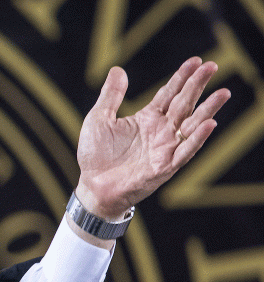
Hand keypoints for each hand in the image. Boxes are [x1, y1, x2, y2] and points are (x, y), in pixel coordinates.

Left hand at [75, 57, 229, 220]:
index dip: (182, 77)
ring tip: (223, 93)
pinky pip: (185, 151)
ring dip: (208, 109)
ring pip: (192, 125)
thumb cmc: (95, 155)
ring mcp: (165, 148)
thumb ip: (111, 96)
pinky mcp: (165, 166)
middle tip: (212, 66)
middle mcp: (161, 131)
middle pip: (184, 103)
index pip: (169, 93)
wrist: (93, 186)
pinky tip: (208, 124)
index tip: (196, 60)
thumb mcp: (98, 120)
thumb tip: (117, 69)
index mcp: (147, 118)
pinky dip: (197, 138)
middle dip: (197, 85)